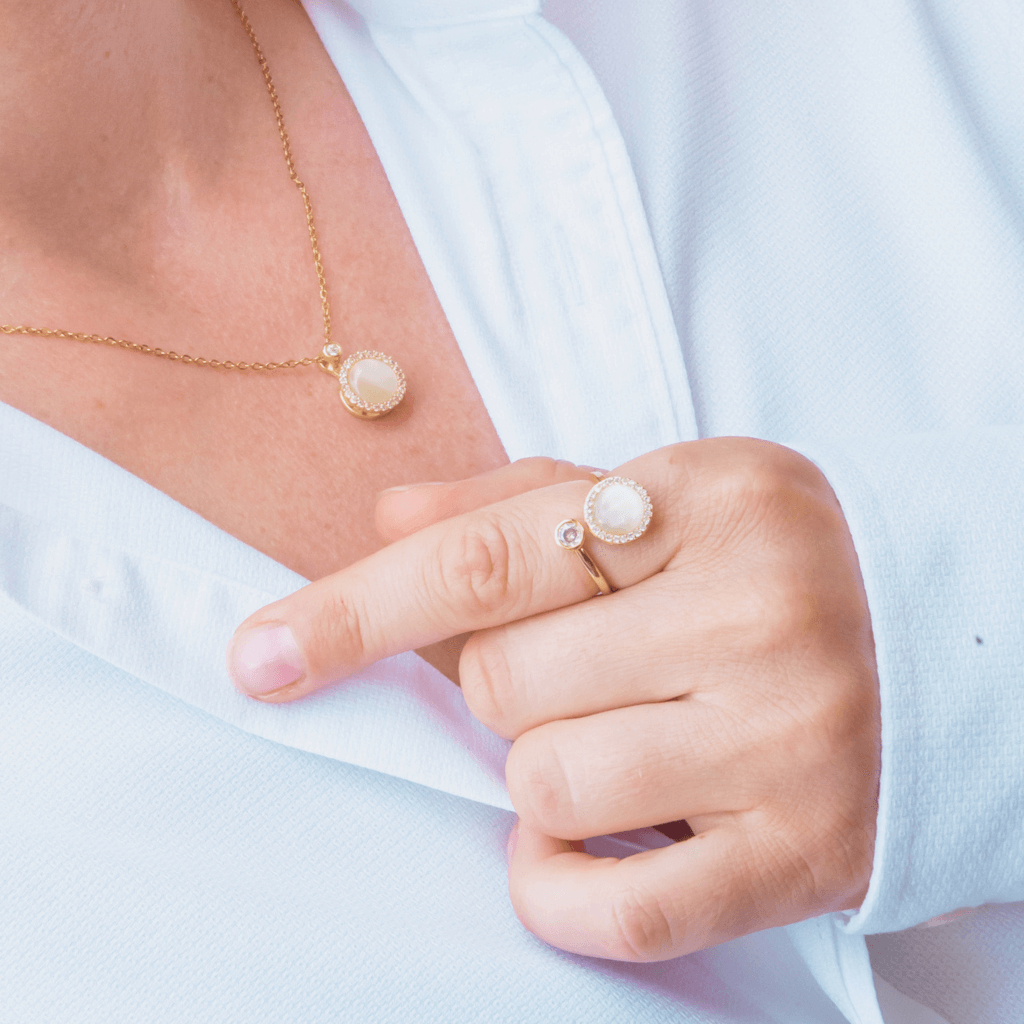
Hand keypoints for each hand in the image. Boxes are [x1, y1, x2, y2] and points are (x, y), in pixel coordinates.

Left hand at [227, 440, 880, 959]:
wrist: (947, 641)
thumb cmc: (775, 561)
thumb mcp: (665, 495)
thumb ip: (520, 502)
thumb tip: (383, 521)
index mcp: (710, 498)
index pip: (491, 554)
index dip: (357, 608)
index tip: (263, 653)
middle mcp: (758, 609)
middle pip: (505, 683)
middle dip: (500, 687)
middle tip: (573, 669)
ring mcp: (787, 736)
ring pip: (548, 784)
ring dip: (540, 773)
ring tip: (615, 738)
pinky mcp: (805, 850)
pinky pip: (625, 908)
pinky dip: (560, 889)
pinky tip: (581, 846)